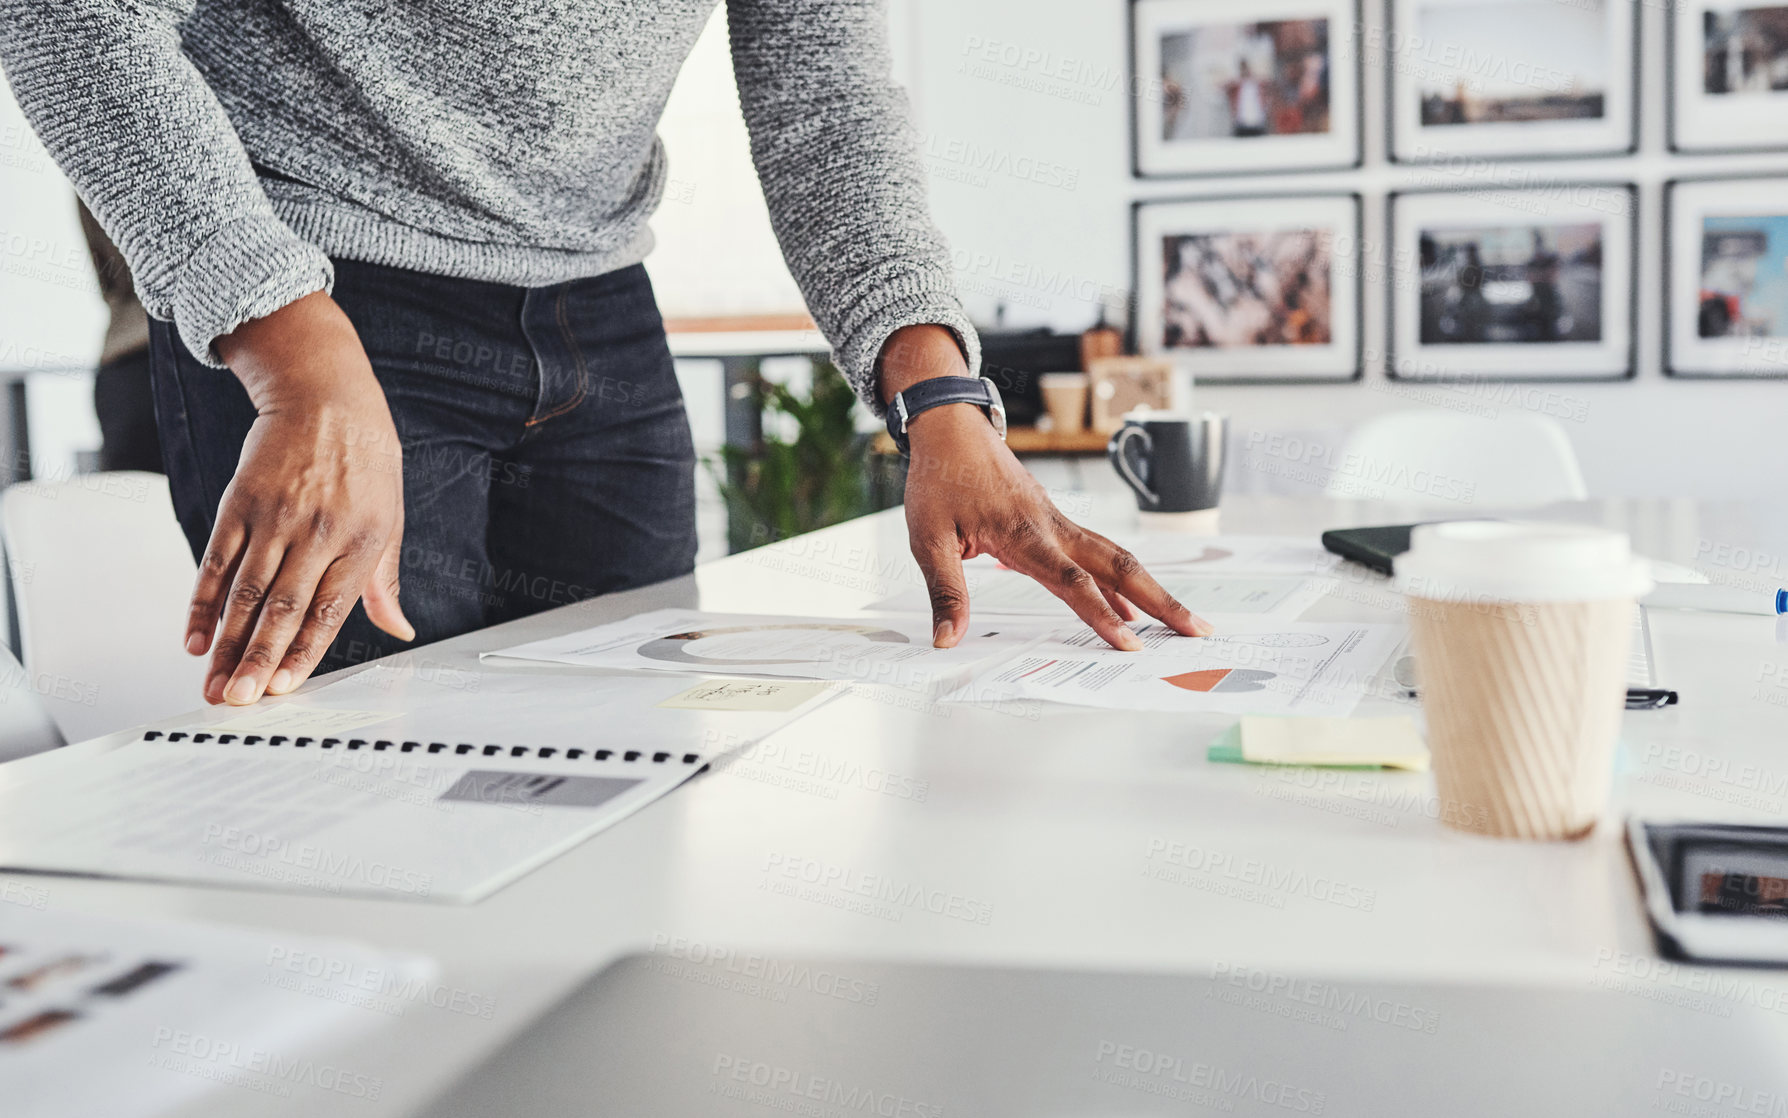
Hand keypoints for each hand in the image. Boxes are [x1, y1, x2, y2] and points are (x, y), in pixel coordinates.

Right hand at [192, 292, 413, 704]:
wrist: (326, 396)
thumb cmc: (366, 461)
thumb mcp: (392, 518)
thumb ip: (384, 582)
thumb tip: (399, 630)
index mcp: (362, 542)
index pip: (328, 611)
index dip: (303, 654)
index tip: (282, 688)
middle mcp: (318, 532)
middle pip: (282, 609)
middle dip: (257, 660)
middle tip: (237, 701)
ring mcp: (275, 518)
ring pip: (246, 593)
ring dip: (226, 643)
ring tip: (213, 683)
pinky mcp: (240, 503)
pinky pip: (216, 561)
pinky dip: (202, 601)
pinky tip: (194, 636)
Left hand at [880, 326, 1211, 650]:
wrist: (950, 427)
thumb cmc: (939, 479)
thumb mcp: (927, 539)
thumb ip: (946, 591)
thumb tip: (946, 640)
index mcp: (1023, 534)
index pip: (1072, 581)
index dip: (1102, 615)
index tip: (1130, 643)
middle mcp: (1052, 526)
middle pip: (1119, 565)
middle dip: (1161, 600)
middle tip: (1196, 630)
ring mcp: (1058, 520)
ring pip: (1116, 556)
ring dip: (1151, 590)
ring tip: (1180, 622)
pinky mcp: (1055, 519)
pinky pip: (1097, 552)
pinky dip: (1120, 580)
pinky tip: (1127, 606)